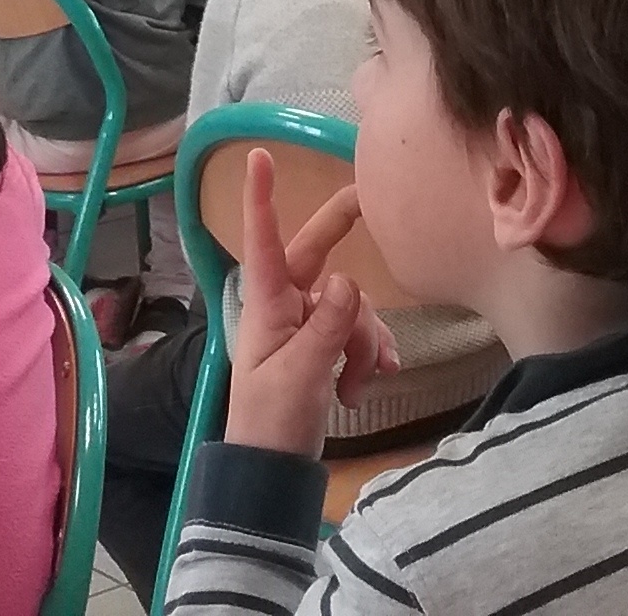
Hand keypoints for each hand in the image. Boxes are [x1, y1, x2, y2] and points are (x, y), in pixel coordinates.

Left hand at [222, 149, 398, 457]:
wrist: (272, 471)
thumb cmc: (271, 420)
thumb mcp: (300, 374)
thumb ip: (326, 326)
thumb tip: (348, 279)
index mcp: (266, 303)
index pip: (263, 240)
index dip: (261, 197)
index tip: (258, 155)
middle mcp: (285, 304)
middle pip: (319, 255)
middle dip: (344, 232)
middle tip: (369, 195)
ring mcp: (306, 325)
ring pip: (352, 304)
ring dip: (365, 339)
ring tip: (361, 382)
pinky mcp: (325, 348)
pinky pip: (358, 332)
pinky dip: (369, 355)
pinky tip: (369, 385)